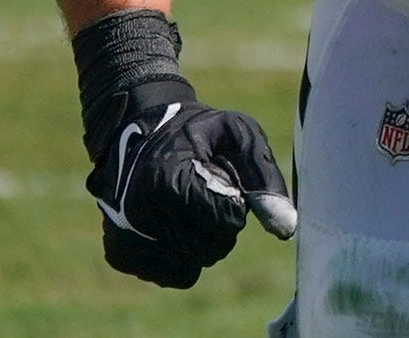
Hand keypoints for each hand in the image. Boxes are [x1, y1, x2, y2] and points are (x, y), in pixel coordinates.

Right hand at [76, 10, 296, 288]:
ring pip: (195, 265)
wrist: (139, 133)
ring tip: (188, 206)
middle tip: (208, 194)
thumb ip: (264, 175)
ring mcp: (128, 238)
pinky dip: (184, 255)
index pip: (226, 221)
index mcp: (170, 181)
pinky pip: (176, 275)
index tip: (222, 180)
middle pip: (213, 248)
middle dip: (221, 225)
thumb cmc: (197, 133)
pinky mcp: (122, 256)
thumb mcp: (237, 133)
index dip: (235, 203)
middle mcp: (142, 214)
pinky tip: (173, 224)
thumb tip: (286, 228)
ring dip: (203, 241)